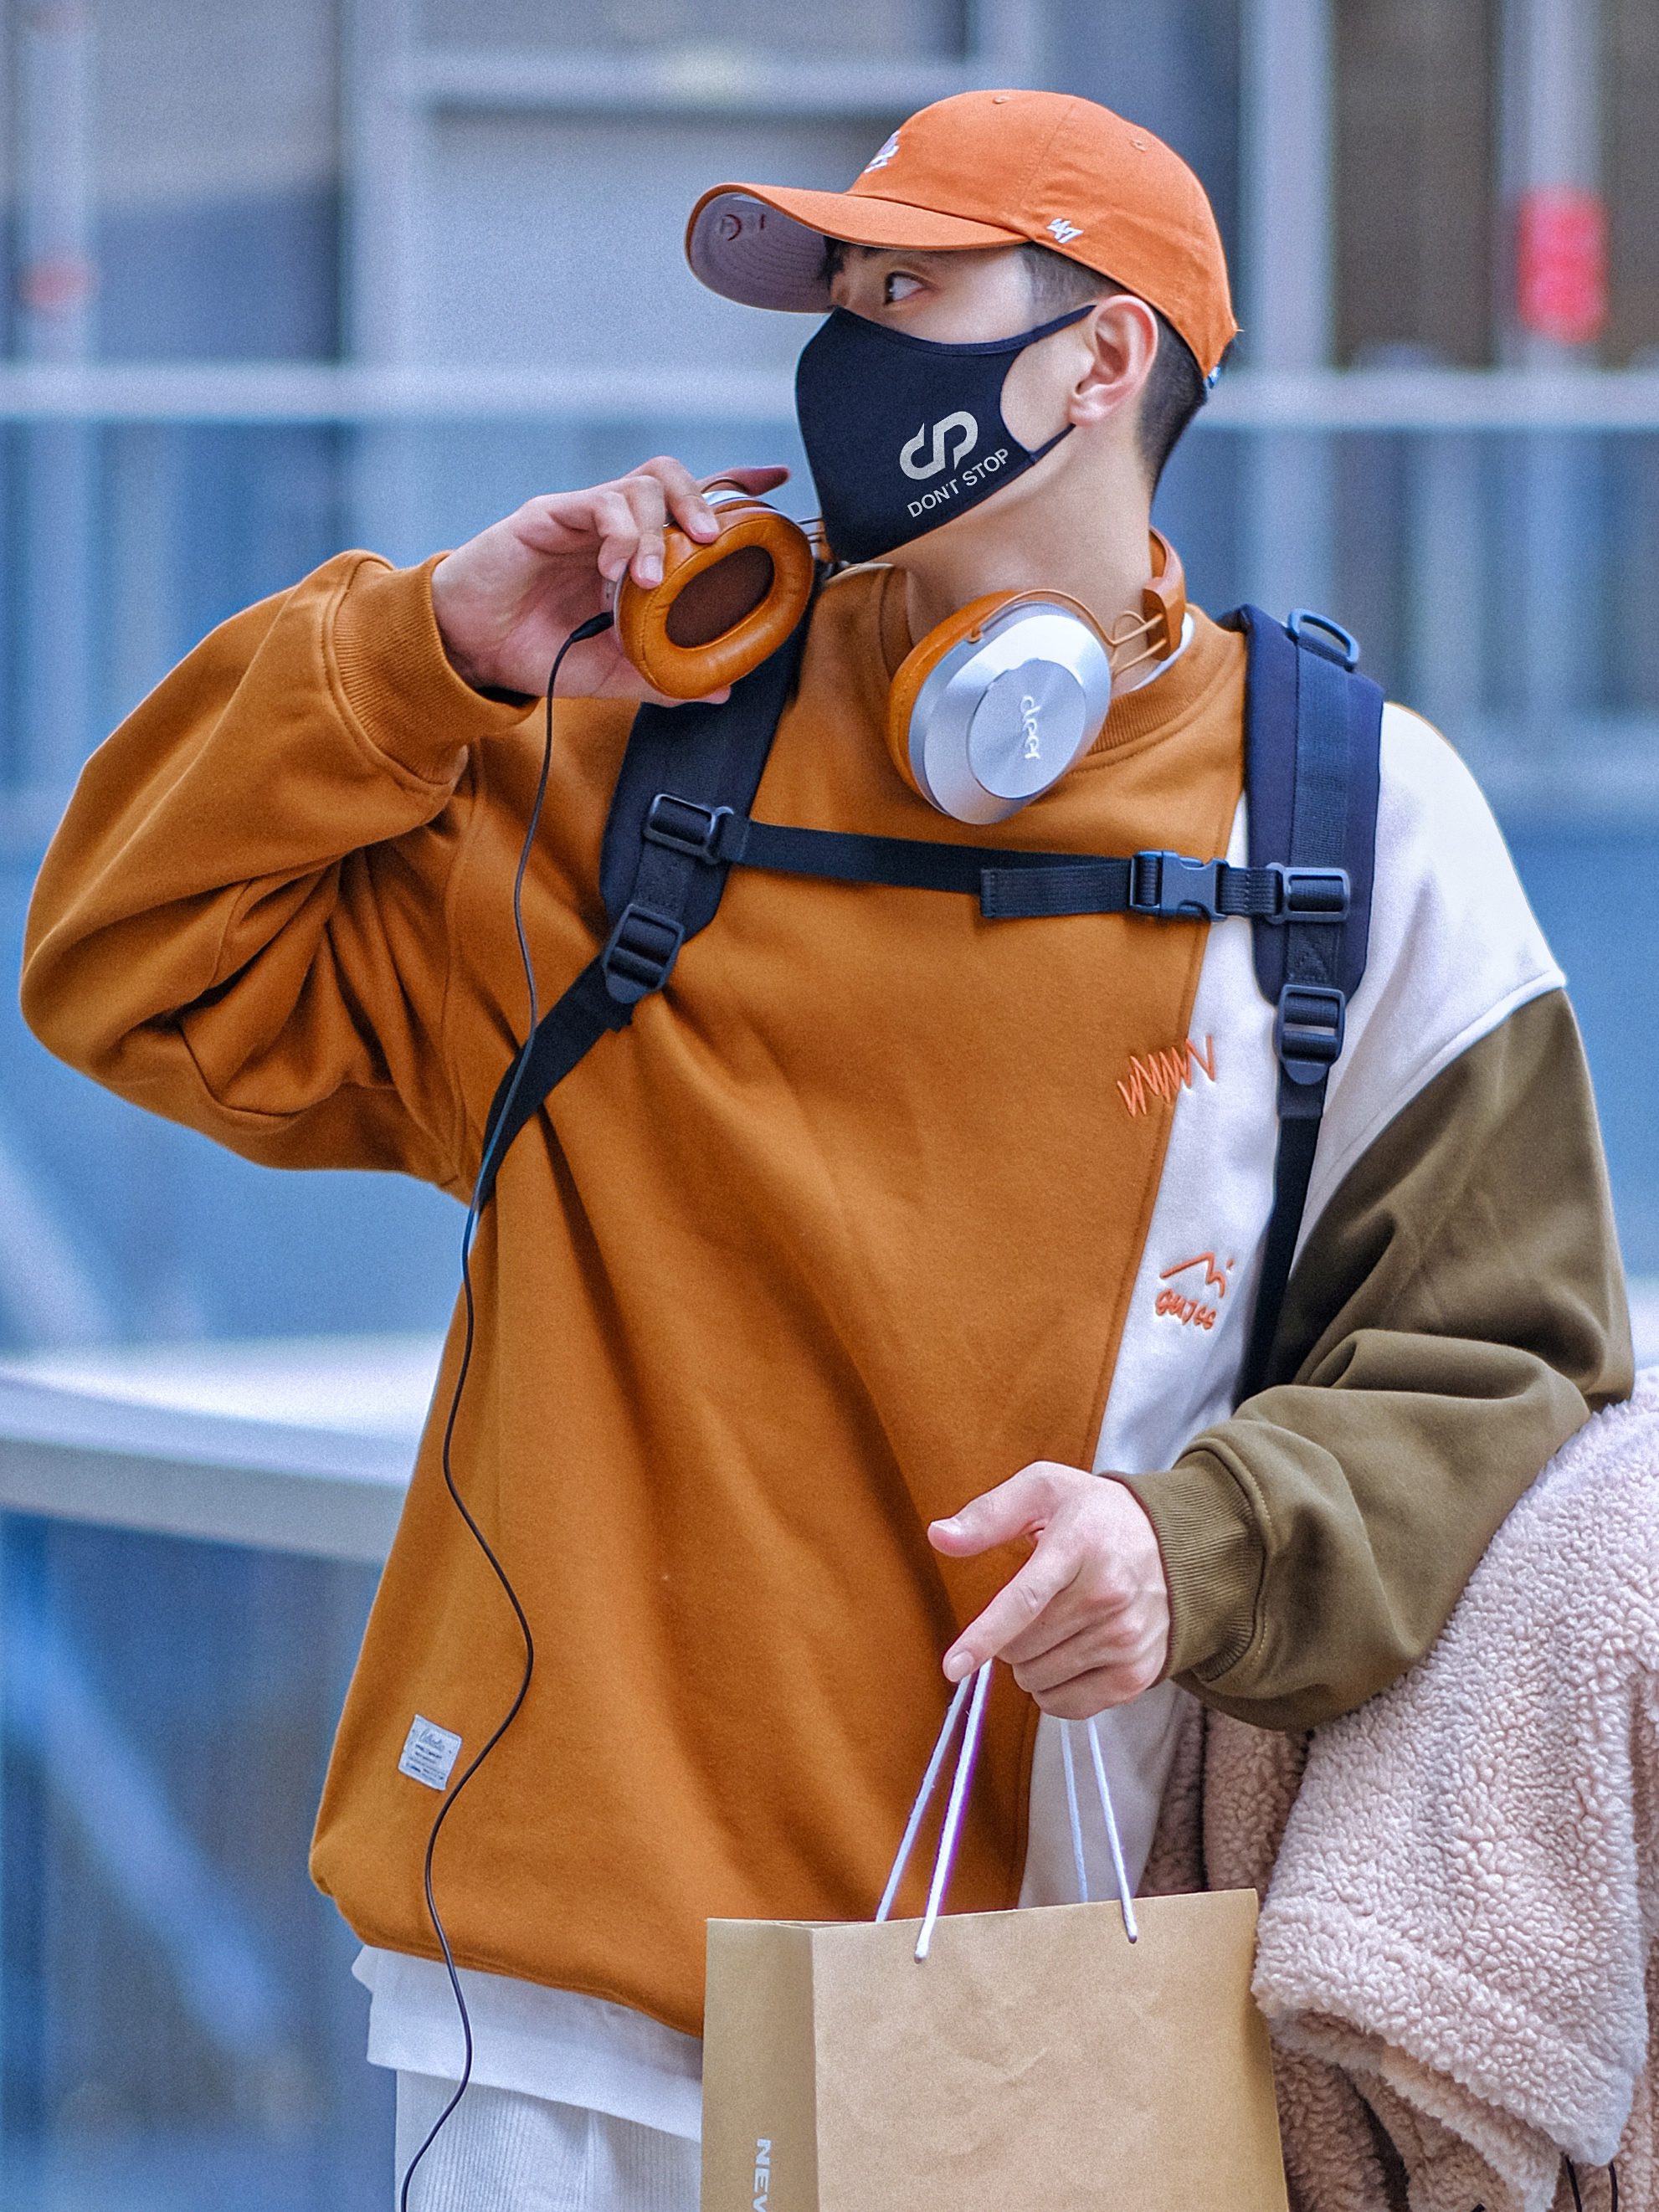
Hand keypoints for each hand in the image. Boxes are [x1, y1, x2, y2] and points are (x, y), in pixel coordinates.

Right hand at [428, 458, 789, 704]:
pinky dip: (620, 533)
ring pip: (640, 484)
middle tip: (713, 539)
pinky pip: (598, 503)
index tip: (774, 483)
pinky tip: (617, 572)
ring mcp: (581, 515)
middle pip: (671, 476)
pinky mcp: (548, 515)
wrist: (474, 654)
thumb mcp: (613, 671)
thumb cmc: (541, 651)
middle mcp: (612, 523)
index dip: (732, 486)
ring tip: (656, 577)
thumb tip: (722, 688)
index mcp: (634, 549)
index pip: (688, 504)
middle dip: (702, 497)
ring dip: (658, 528)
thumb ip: (664, 674)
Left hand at [928, 1463, 1169, 1717]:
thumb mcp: (1044, 1490)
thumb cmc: (1097, 1515)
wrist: (1179, 1543)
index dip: (985, 1636)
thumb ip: (988, 1514)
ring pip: (1041, 1680)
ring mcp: (1126, 1639)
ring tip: (1054, 1626)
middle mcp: (1109, 1596)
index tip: (953, 1666)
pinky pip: (1070, 1706)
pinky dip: (1053, 1691)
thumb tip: (939, 1536)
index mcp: (1081, 1545)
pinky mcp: (1137, 1673)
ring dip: (1029, 1663)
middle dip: (1008, 1638)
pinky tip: (1065, 1657)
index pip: (1025, 1600)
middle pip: (1024, 1648)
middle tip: (1032, 1607)